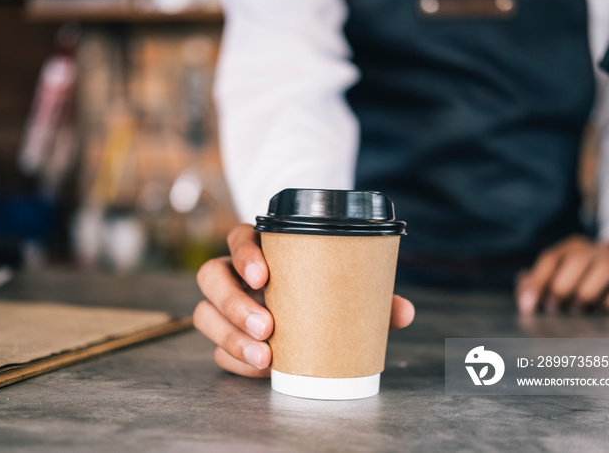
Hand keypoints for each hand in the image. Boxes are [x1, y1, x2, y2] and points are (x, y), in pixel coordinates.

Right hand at [194, 224, 415, 376]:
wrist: (304, 308)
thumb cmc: (320, 288)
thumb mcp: (342, 286)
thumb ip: (369, 296)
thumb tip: (404, 312)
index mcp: (261, 250)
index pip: (238, 238)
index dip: (244, 254)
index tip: (263, 275)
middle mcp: (234, 274)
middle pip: (211, 277)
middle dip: (235, 304)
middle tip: (268, 327)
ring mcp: (225, 306)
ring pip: (205, 315)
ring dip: (230, 337)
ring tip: (264, 357)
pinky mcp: (224, 336)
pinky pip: (216, 349)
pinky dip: (235, 361)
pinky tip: (259, 370)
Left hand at [515, 236, 608, 313]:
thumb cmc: (583, 273)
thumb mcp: (561, 270)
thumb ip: (537, 280)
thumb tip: (523, 294)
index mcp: (571, 247)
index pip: (550, 259)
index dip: (536, 283)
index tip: (527, 307)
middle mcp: (594, 250)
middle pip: (575, 263)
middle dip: (559, 291)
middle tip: (554, 308)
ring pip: (597, 279)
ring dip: (580, 300)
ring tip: (576, 309)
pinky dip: (604, 307)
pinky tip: (600, 308)